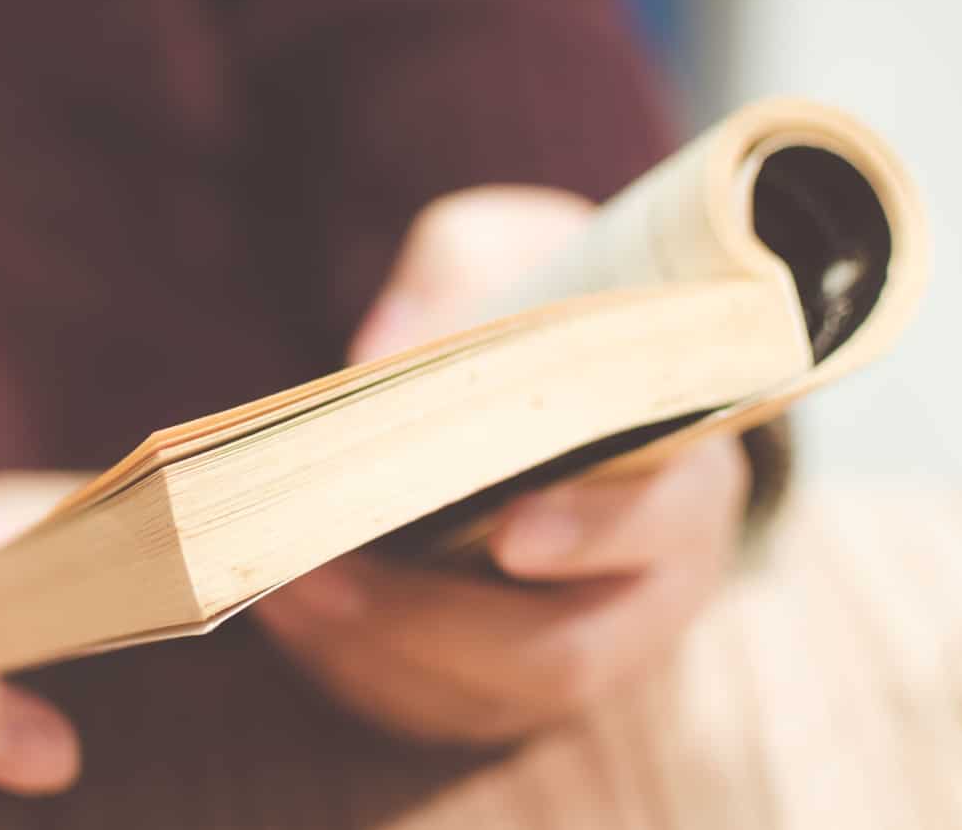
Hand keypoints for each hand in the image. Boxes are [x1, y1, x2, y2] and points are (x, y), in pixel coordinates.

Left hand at [255, 186, 750, 743]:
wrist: (553, 379)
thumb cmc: (539, 312)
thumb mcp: (515, 249)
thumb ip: (460, 275)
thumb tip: (383, 351)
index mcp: (684, 473)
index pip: (662, 522)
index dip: (593, 532)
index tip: (508, 532)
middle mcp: (651, 585)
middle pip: (566, 652)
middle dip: (434, 624)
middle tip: (320, 573)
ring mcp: (586, 648)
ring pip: (493, 698)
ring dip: (376, 656)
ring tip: (277, 592)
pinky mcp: (513, 682)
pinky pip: (442, 711)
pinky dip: (359, 674)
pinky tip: (285, 617)